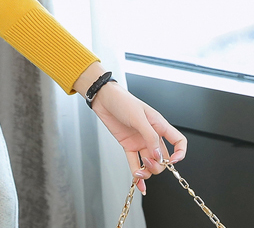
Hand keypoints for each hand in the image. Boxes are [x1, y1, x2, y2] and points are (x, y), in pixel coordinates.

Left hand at [89, 80, 187, 194]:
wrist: (103, 98)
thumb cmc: (122, 101)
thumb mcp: (138, 116)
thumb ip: (150, 136)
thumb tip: (159, 155)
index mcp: (159, 125)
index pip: (178, 142)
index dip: (180, 153)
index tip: (174, 162)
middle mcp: (151, 135)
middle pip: (163, 158)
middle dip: (158, 165)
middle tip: (148, 162)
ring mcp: (140, 142)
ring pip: (150, 163)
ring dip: (147, 171)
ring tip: (139, 172)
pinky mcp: (128, 145)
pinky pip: (135, 162)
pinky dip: (137, 174)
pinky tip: (139, 184)